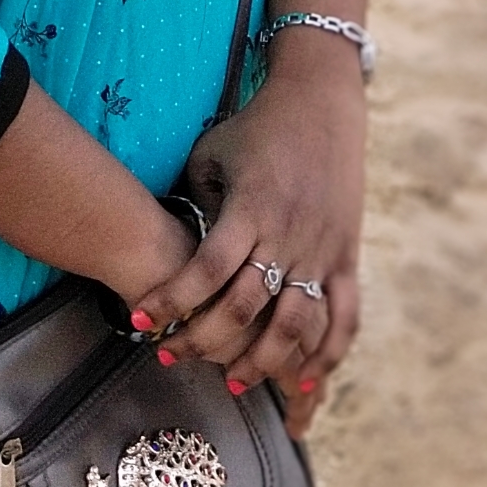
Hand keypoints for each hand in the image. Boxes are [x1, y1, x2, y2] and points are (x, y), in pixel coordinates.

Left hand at [129, 38, 366, 437]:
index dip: (172, 300)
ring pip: (294, 325)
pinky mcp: (347, 257)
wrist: (320, 103)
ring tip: (232, 383)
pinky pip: (343, 318)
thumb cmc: (256, 127)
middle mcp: (287, 235)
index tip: (139, 319)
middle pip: (244, 307)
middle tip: (171, 356)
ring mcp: (322, 250)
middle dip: (203, 340)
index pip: (206, 269)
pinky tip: (303, 382)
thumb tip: (177, 250)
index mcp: (251, 207)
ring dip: (262, 362)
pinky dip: (326, 355)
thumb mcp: (214, 154)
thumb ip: (197, 202)